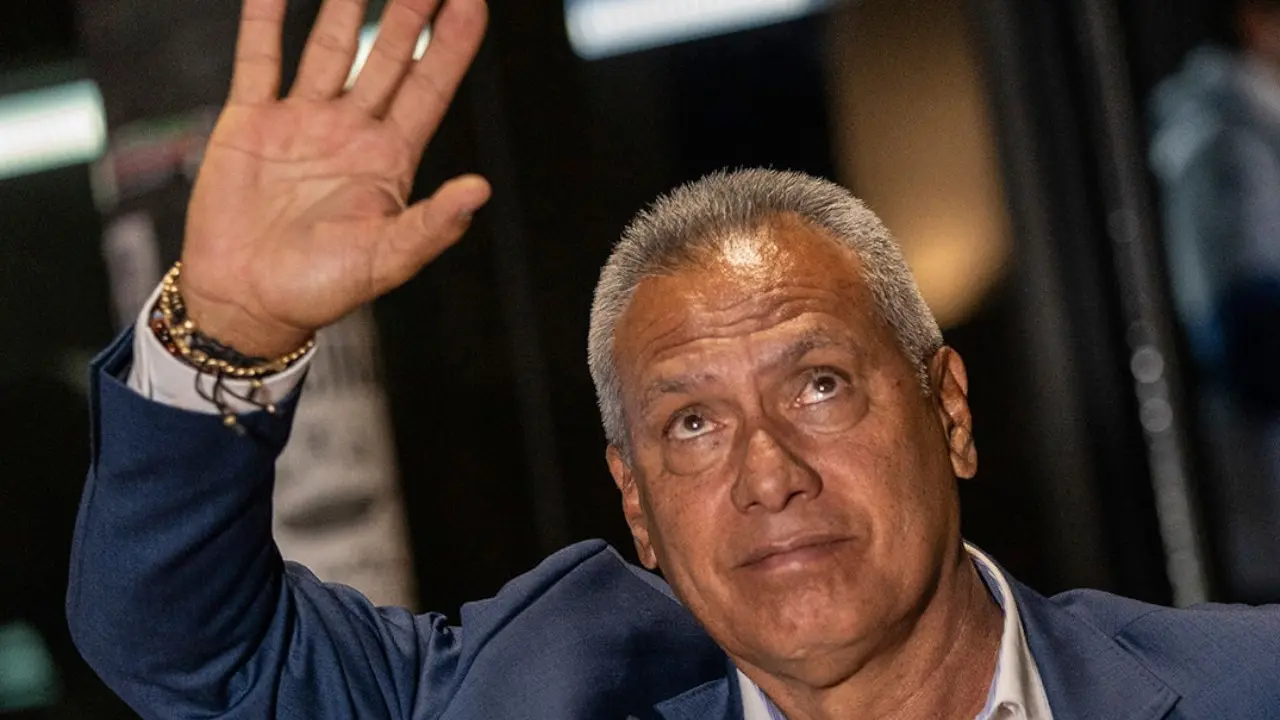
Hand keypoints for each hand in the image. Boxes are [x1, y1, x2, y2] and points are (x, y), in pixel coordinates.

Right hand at [180, 0, 490, 356]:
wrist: (246, 301)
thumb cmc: (321, 289)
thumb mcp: (387, 259)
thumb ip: (433, 224)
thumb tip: (481, 189)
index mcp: (390, 160)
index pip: (429, 87)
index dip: (451, 44)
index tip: (471, 1)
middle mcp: (351, 132)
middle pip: (387, 55)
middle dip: (409, 10)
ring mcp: (302, 121)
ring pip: (329, 46)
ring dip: (346, 4)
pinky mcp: (250, 121)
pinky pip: (259, 58)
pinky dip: (264, 19)